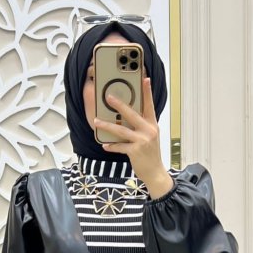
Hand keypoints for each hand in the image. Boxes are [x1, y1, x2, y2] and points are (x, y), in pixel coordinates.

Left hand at [91, 76, 174, 197]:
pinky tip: (105, 145)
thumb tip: (123, 116)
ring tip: (97, 121)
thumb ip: (140, 126)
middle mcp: (149, 131)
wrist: (155, 173)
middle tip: (108, 97)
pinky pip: (120, 146)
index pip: (149, 105)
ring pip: (121, 130)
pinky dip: (111, 146)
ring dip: (107, 126)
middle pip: (132, 114)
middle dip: (119, 105)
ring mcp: (142, 141)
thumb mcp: (149, 137)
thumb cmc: (150, 154)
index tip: (145, 78)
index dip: (147, 92)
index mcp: (152, 125)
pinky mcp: (136, 151)